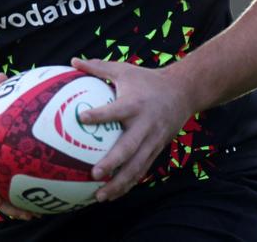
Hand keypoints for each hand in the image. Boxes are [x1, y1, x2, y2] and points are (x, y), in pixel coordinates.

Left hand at [70, 57, 196, 202]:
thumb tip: (72, 60)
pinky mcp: (156, 150)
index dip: (100, 115)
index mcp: (135, 104)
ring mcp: (153, 140)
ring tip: (99, 196)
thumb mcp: (124, 70)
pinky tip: (111, 194)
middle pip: (129, 147)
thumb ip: (98, 67)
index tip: (81, 118)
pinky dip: (128, 184)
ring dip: (120, 183)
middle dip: (113, 162)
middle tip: (94, 173)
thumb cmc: (147, 80)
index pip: (116, 111)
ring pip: (137, 166)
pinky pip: (141, 170)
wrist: (184, 92)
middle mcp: (145, 125)